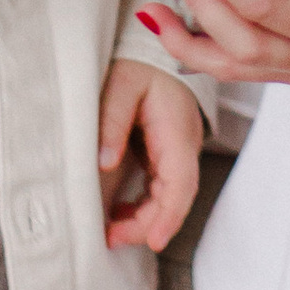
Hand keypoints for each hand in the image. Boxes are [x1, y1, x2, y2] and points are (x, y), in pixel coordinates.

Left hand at [98, 59, 206, 251]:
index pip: (181, 182)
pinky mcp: (166, 154)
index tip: (153, 241)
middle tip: (111, 239)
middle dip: (148, 224)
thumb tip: (105, 163)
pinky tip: (120, 213)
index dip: (169, 215)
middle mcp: (183, 146)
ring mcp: (177, 152)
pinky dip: (144, 206)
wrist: (154, 49)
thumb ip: (113, 120)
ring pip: (169, 197)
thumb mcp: (121, 84)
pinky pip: (160, 188)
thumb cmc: (139, 65)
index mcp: (176, 132)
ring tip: (111, 233)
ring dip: (145, 219)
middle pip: (175, 197)